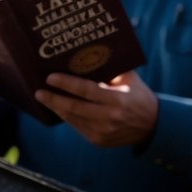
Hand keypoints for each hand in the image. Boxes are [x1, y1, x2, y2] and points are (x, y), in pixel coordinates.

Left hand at [35, 70, 158, 147]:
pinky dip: (67, 117)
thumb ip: (110, 67)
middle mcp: (109, 117)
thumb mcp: (128, 78)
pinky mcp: (99, 141)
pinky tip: (58, 108)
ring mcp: (103, 132)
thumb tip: (87, 50)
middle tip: (38, 92)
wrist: (153, 125)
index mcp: (117, 99)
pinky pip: (77, 128)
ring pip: (73, 119)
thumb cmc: (137, 95)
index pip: (86, 90)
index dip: (66, 84)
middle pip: (74, 107)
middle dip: (54, 99)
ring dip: (56, 108)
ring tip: (43, 99)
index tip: (50, 78)